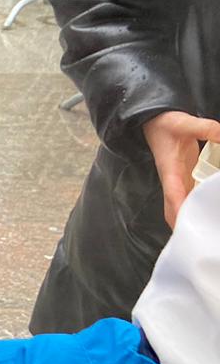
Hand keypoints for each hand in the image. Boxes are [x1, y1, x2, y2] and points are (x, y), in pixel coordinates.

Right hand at [143, 110, 219, 228]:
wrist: (154, 123)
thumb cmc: (165, 125)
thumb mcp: (184, 123)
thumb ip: (205, 128)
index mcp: (170, 171)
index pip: (173, 195)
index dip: (180, 212)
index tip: (188, 228)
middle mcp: (172, 182)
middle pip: (173, 212)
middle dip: (183, 228)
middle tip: (201, 240)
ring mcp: (178, 183)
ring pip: (179, 209)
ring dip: (189, 222)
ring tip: (207, 232)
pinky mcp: (184, 181)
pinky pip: (188, 201)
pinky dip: (196, 211)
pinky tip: (209, 214)